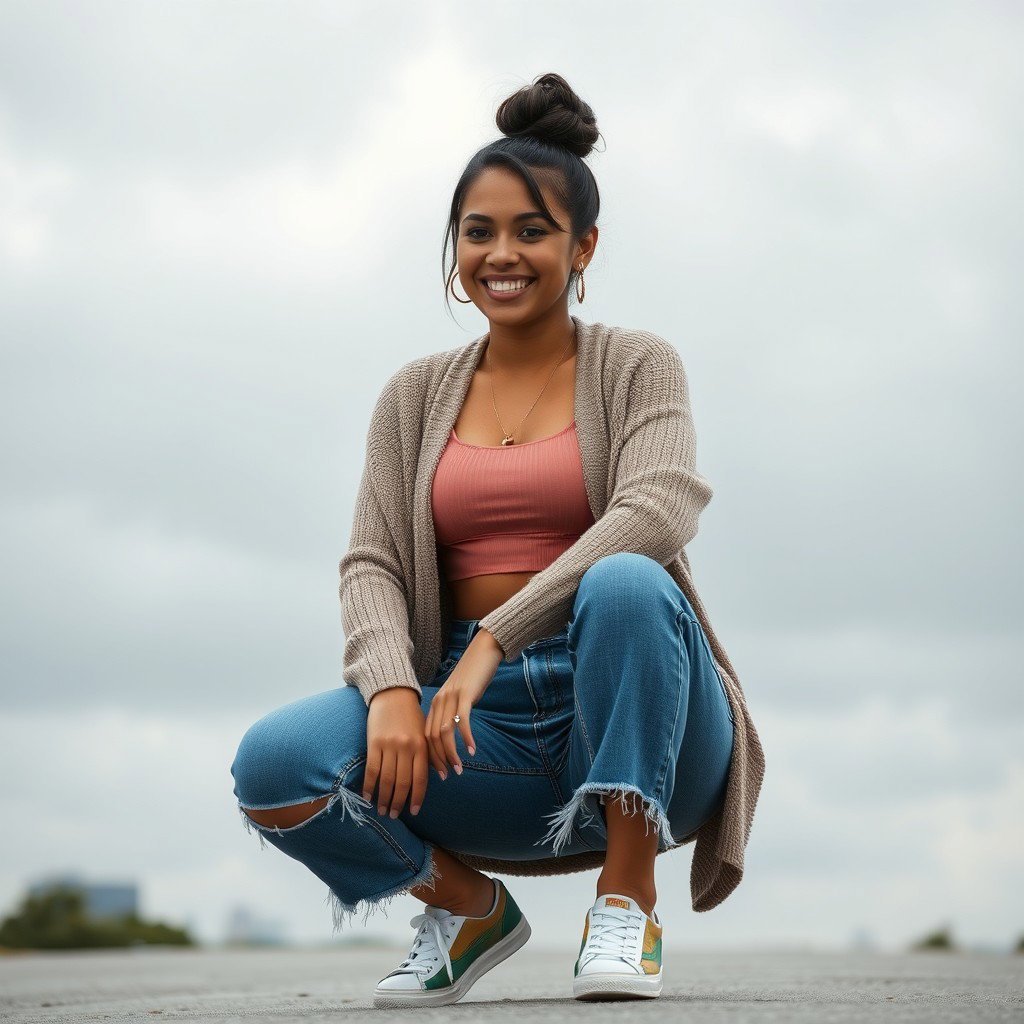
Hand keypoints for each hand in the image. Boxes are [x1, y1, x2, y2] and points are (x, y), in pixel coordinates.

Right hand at [363, 687, 428, 817]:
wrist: (392, 694)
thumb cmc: (410, 716)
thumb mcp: (424, 733)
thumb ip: (427, 754)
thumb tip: (437, 777)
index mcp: (421, 746)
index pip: (420, 779)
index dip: (417, 798)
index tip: (414, 811)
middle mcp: (407, 747)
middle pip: (402, 782)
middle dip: (398, 802)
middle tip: (394, 815)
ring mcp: (390, 745)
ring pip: (387, 779)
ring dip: (384, 798)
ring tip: (382, 810)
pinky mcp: (374, 742)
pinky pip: (372, 770)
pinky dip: (369, 786)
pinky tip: (367, 796)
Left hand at [425, 630, 502, 778]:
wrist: (484, 650)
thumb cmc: (473, 675)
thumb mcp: (459, 695)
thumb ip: (453, 711)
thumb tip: (452, 733)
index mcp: (435, 703)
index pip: (426, 736)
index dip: (431, 757)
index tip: (439, 772)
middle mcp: (439, 701)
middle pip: (433, 738)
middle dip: (439, 760)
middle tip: (449, 775)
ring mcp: (452, 697)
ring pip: (445, 732)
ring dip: (452, 754)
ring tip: (460, 769)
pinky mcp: (466, 694)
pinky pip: (462, 721)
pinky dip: (466, 738)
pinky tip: (472, 750)